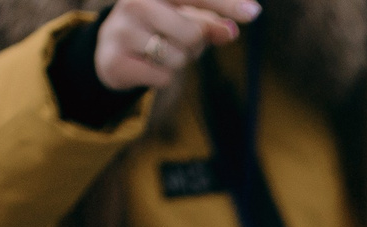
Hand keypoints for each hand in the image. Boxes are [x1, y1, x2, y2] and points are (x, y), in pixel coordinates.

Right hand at [94, 0, 257, 91]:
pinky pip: (162, 77)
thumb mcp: (186, 19)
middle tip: (177, 40)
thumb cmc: (160, 28)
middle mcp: (135, 3)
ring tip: (159, 51)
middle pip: (193, 33)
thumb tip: (231, 30)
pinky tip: (146, 65)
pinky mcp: (116, 60)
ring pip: (178, 58)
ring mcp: (122, 31)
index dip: (227, 4)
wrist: (111, 49)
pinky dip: (162, 77)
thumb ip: (211, 22)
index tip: (255, 12)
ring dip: (178, 62)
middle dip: (194, 44)